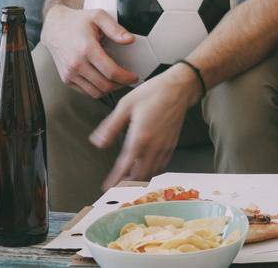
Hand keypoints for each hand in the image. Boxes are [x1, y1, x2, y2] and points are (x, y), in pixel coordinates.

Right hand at [42, 3, 139, 96]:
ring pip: (96, 93)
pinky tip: (104, 80)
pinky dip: (98, 90)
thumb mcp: (98, 16)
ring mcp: (69, 73)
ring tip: (118, 81)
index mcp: (86, 49)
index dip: (126, 77)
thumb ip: (115, 28)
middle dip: (121, 85)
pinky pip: (86, 92)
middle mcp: (76, 64)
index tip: (134, 77)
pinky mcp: (66, 79)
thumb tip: (130, 40)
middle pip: (105, 85)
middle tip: (128, 79)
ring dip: (110, 90)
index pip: (111, 72)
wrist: (54, 27)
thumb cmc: (78, 21)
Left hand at [91, 67, 199, 186]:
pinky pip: (162, 165)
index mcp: (140, 138)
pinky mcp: (172, 145)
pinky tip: (146, 170)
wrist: (179, 88)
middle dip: (127, 185)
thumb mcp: (125, 105)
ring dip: (139, 180)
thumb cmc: (153, 93)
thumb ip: (111, 127)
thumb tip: (98, 143)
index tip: (106, 188)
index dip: (114, 180)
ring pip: (152, 173)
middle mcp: (154, 146)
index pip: (124, 167)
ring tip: (128, 183)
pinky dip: (152, 172)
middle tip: (116, 189)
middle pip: (139, 175)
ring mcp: (165, 147)